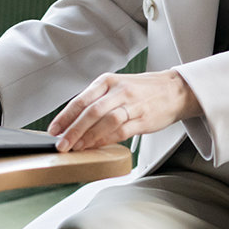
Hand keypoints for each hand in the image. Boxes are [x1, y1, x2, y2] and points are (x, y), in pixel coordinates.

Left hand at [48, 71, 202, 151]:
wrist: (175, 90)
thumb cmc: (143, 90)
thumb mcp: (117, 86)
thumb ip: (97, 100)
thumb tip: (72, 120)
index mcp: (108, 81)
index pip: (81, 99)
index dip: (65, 116)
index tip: (53, 130)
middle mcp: (119, 91)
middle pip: (91, 111)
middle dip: (73, 130)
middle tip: (61, 144)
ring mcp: (132, 105)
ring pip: (105, 121)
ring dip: (88, 137)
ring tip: (76, 148)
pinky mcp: (143, 119)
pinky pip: (121, 131)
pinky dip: (106, 140)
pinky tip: (96, 146)